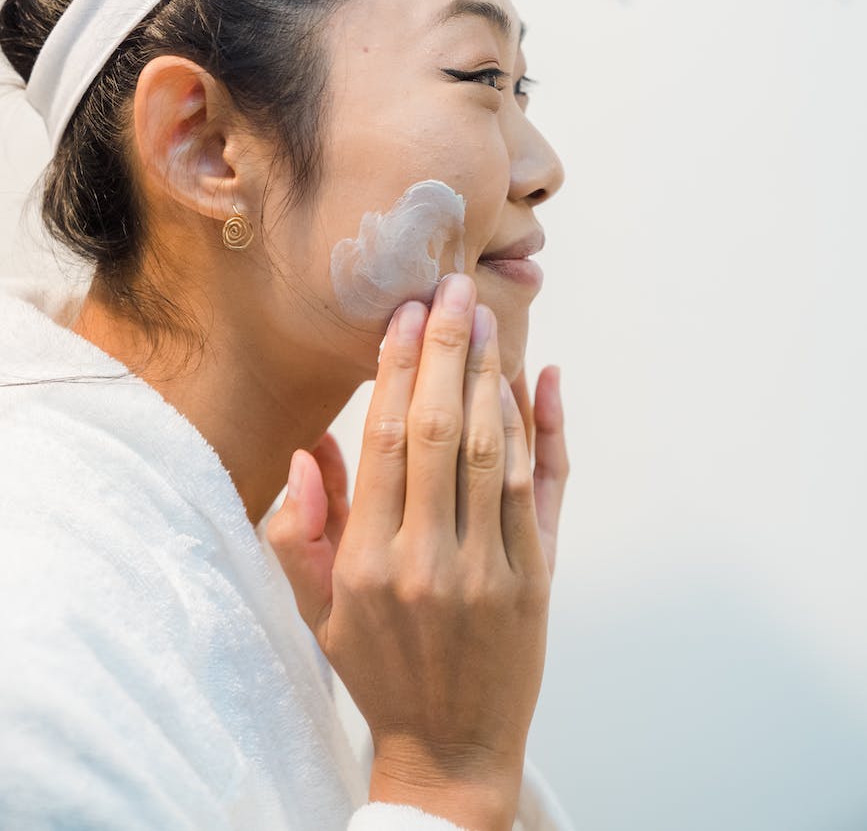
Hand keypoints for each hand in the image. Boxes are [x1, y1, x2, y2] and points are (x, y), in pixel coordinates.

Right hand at [266, 274, 558, 830]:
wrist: (450, 749)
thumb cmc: (377, 668)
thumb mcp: (317, 607)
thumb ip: (302, 527)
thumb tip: (311, 447)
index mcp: (367, 562)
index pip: (385, 440)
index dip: (397, 369)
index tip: (406, 314)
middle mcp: (428, 560)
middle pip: (443, 431)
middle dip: (447, 351)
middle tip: (452, 289)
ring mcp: (490, 570)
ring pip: (496, 452)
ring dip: (493, 376)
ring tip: (486, 319)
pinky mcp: (538, 579)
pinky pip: (544, 491)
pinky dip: (546, 430)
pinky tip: (542, 379)